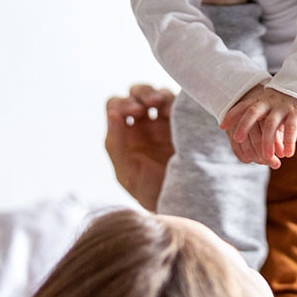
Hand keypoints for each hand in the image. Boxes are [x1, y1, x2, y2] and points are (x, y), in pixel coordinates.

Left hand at [105, 85, 174, 209]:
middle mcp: (143, 125)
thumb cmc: (150, 193)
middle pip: (136, 94)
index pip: (116, 106)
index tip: (134, 113)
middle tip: (149, 105)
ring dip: (157, 94)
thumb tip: (111, 114)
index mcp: (124, 135)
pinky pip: (179, 103)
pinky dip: (175, 101)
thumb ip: (116, 143)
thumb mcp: (127, 173)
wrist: (183, 202)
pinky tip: (177, 110)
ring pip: (157, 94)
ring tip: (162, 105)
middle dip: (141, 94)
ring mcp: (165, 123)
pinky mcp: (185, 123)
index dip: (123, 104)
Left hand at [220, 85, 296, 167]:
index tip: (222, 126)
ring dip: (268, 142)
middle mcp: (269, 103)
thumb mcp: (268, 104)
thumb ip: (258, 117)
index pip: (243, 106)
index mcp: (261, 101)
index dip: (232, 115)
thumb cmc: (283, 101)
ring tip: (267, 158)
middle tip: (237, 139)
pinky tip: (288, 154)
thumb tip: (242, 139)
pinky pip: (292, 128)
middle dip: (244, 125)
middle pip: (253, 112)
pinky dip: (289, 142)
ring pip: (271, 124)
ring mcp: (283, 107)